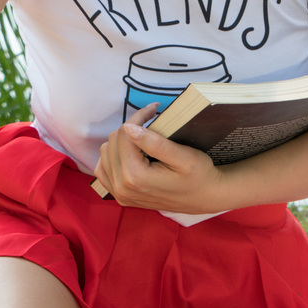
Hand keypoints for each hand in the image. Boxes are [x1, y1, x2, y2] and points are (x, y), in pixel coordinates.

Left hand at [94, 105, 227, 214]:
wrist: (204, 198)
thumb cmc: (198, 176)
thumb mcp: (184, 157)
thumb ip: (155, 143)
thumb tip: (129, 128)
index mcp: (136, 177)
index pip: (125, 134)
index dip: (139, 117)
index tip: (154, 110)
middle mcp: (122, 188)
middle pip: (113, 141)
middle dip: (130, 127)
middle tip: (151, 120)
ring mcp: (120, 194)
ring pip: (105, 152)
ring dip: (121, 141)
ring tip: (142, 137)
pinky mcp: (120, 196)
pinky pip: (103, 169)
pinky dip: (113, 157)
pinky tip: (130, 153)